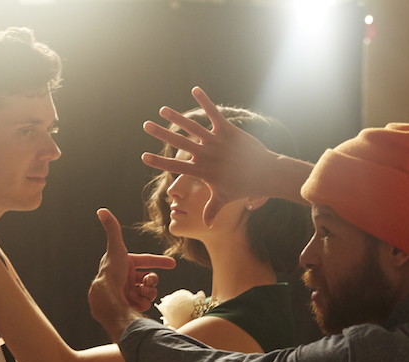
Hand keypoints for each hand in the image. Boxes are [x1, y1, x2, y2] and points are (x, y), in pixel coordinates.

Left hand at [88, 208, 174, 339]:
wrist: (107, 299)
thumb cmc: (111, 273)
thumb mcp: (116, 248)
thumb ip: (112, 229)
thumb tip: (101, 210)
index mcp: (123, 264)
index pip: (145, 261)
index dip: (160, 261)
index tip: (173, 264)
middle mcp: (124, 279)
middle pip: (149, 277)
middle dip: (152, 280)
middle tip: (149, 282)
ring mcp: (127, 293)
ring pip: (148, 290)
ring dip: (149, 290)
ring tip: (142, 292)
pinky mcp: (129, 305)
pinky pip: (144, 302)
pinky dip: (143, 301)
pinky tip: (136, 301)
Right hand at [142, 87, 277, 224]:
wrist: (264, 174)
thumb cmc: (243, 187)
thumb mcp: (224, 199)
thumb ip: (212, 209)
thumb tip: (206, 225)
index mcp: (202, 171)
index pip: (175, 167)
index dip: (158, 162)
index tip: (143, 156)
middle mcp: (206, 155)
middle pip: (178, 143)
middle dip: (161, 134)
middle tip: (145, 126)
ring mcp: (216, 142)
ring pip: (192, 127)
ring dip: (176, 117)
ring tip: (162, 109)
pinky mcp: (228, 131)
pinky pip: (214, 114)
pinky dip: (205, 102)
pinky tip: (195, 90)